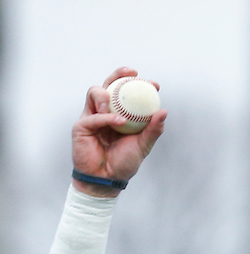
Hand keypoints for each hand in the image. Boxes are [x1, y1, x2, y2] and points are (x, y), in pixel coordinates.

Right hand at [72, 67, 166, 196]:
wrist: (106, 180)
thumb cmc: (123, 163)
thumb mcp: (142, 146)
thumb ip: (153, 130)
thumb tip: (164, 112)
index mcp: (119, 115)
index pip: (127, 94)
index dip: (138, 85)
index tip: (154, 85)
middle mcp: (105, 112)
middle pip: (108, 85)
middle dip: (118, 75)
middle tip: (132, 73)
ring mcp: (92, 117)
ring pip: (95, 92)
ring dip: (106, 95)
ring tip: (117, 106)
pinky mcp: (81, 126)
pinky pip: (93, 116)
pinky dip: (107, 118)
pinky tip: (118, 122)